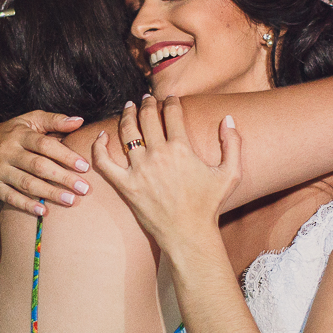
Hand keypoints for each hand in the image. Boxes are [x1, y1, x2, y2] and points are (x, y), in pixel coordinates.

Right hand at [0, 111, 90, 215]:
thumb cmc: (10, 133)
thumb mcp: (28, 120)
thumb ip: (54, 120)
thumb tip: (79, 121)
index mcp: (19, 134)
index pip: (44, 145)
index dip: (65, 155)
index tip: (84, 167)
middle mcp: (7, 151)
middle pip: (38, 166)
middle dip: (63, 178)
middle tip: (84, 189)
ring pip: (26, 184)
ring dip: (50, 194)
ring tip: (71, 201)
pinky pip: (10, 197)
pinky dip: (27, 205)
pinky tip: (44, 212)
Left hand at [92, 96, 241, 252]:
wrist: (188, 234)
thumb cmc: (209, 206)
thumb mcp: (231, 174)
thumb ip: (232, 144)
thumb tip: (228, 119)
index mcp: (181, 149)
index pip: (172, 114)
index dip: (170, 102)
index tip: (170, 99)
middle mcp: (158, 155)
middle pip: (147, 118)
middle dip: (147, 103)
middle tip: (147, 98)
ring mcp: (139, 170)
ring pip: (127, 133)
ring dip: (127, 115)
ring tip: (129, 108)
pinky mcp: (125, 185)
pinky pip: (104, 162)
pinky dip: (99, 147)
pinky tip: (101, 135)